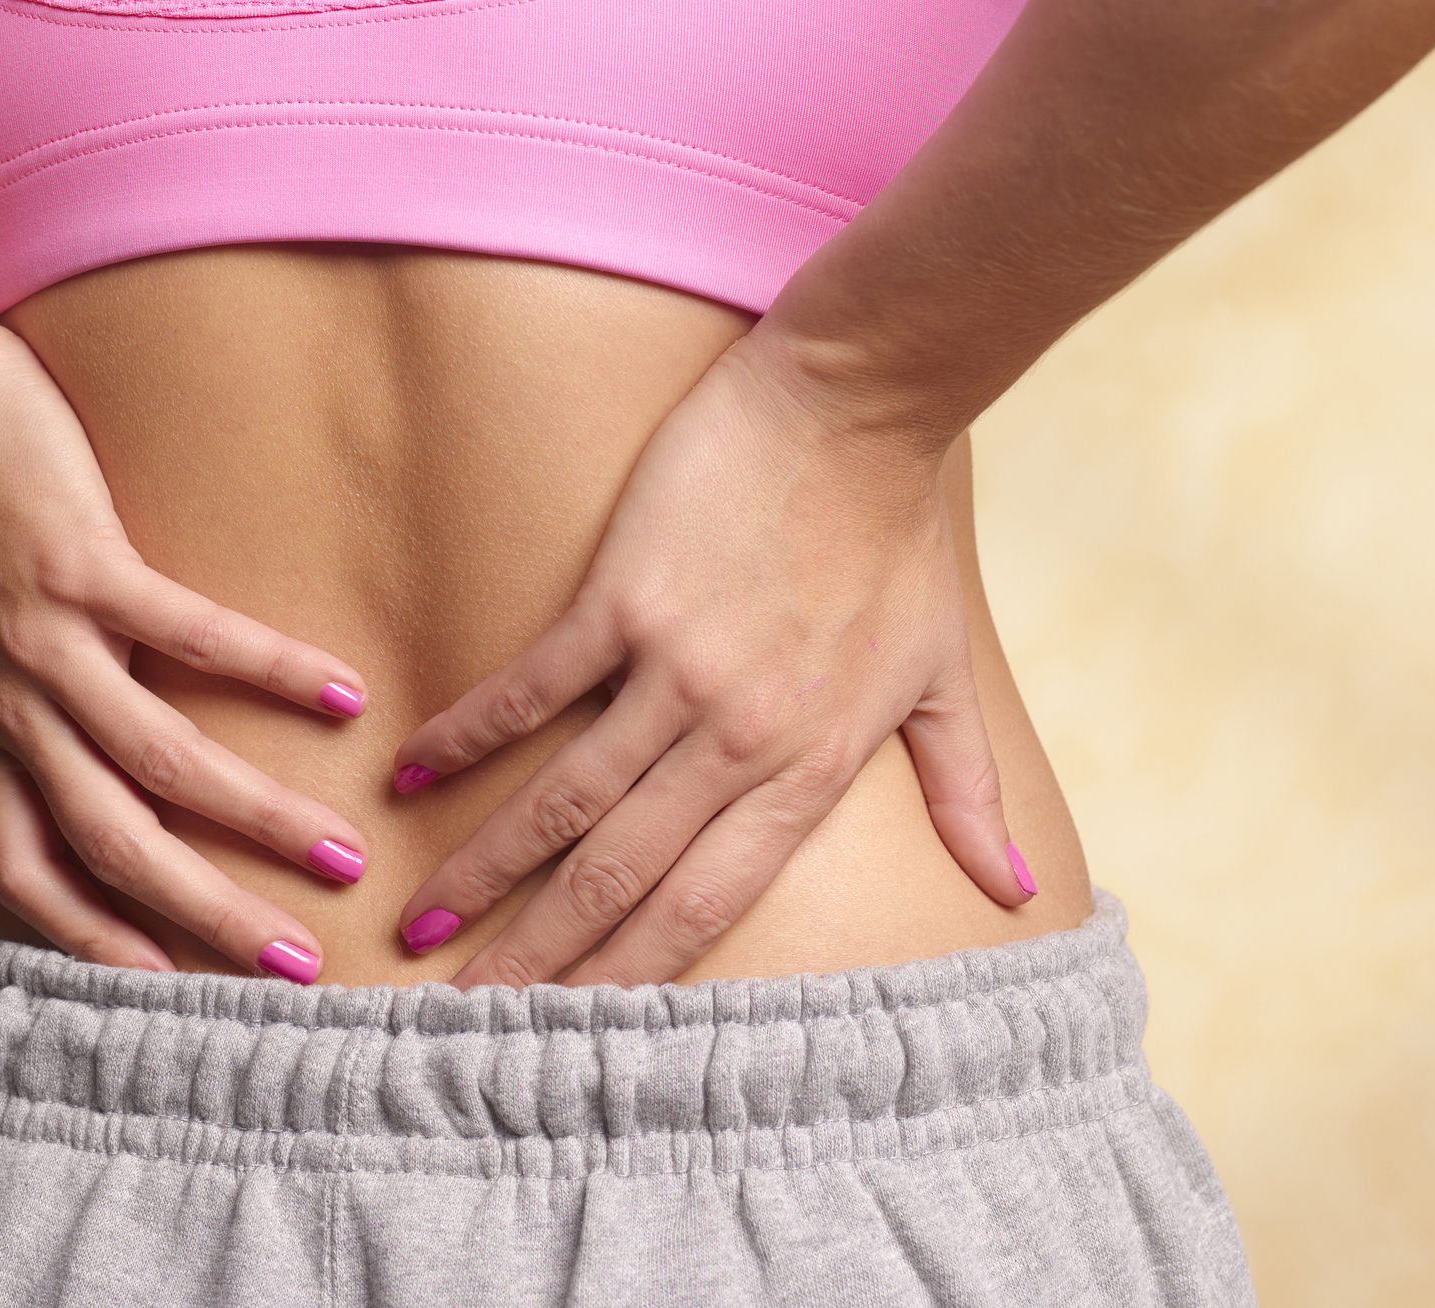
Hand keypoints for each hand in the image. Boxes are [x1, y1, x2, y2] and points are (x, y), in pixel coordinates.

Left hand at [0, 320, 372, 977]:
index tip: (181, 996)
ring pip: (157, 761)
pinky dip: (270, 671)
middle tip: (298, 966)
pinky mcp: (81, 569)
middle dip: (206, 916)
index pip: (32, 873)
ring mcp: (47, 642)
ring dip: (257, 817)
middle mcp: (15, 708)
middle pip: (109, 846)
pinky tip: (345, 694)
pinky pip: (189, 637)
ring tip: (346, 854)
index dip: (98, 944)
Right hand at [389, 329, 1028, 987]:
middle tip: (469, 1015)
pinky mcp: (626, 597)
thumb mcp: (944, 675)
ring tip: (420, 923)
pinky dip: (470, 735)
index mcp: (810, 768)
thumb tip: (1020, 889)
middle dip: (540, 955)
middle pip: (620, 875)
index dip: (630, 977)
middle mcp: (738, 737)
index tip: (570, 1033)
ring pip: (564, 799)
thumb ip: (969, 791)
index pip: (705, 905)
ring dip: (486, 868)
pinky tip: (414, 778)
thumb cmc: (901, 536)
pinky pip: (533, 687)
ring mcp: (677, 667)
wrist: (863, 401)